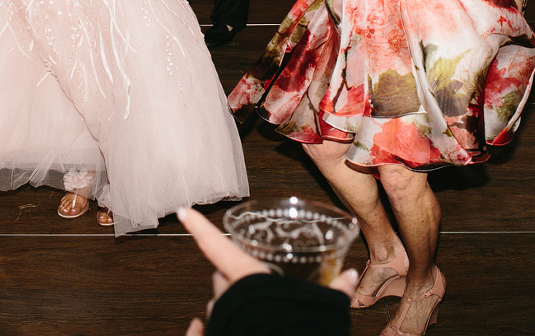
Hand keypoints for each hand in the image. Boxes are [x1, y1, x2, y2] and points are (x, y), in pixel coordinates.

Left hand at [178, 207, 355, 335]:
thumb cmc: (295, 327)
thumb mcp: (318, 306)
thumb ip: (334, 290)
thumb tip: (351, 277)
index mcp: (246, 278)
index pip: (216, 246)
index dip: (199, 227)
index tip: (183, 211)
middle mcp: (227, 296)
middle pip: (221, 275)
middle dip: (233, 275)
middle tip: (253, 278)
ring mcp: (220, 317)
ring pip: (220, 303)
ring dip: (233, 302)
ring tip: (256, 309)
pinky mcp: (216, 332)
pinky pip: (212, 326)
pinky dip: (219, 324)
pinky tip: (225, 325)